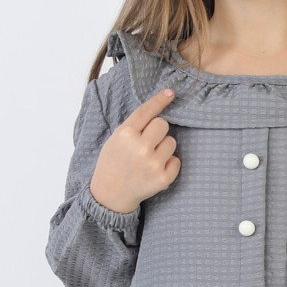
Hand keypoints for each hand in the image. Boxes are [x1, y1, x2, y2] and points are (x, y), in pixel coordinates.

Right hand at [89, 87, 180, 212]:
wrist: (111, 194)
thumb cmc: (113, 162)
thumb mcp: (116, 138)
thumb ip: (134, 125)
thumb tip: (159, 110)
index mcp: (125, 134)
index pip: (146, 111)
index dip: (160, 100)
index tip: (170, 92)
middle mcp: (140, 147)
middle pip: (163, 124)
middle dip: (157, 131)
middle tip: (147, 142)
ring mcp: (153, 164)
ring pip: (171, 142)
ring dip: (163, 147)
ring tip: (149, 158)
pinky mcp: (163, 178)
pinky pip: (176, 160)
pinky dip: (169, 164)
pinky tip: (155, 169)